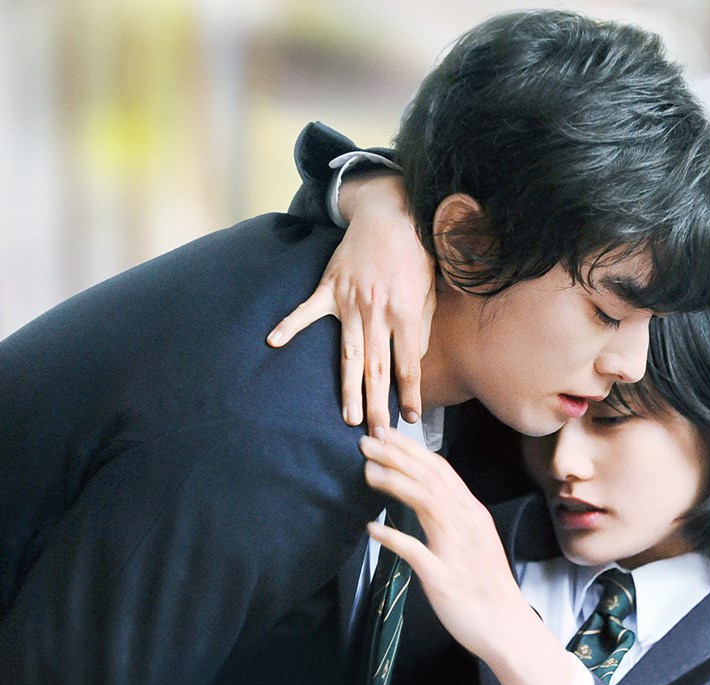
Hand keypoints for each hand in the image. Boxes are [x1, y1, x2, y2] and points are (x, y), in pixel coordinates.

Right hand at [267, 172, 434, 435]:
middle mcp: (377, 312)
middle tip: (377, 436)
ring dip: (348, 388)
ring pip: (348, 353)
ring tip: (349, 417)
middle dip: (378, 404)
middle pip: (377, 368)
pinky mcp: (329, 288)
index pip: (408, 365)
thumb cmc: (415, 255)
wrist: (390, 214)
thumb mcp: (428, 290)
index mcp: (405, 313)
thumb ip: (420, 327)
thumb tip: (412, 362)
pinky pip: (307, 311)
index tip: (408, 418)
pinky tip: (272, 341)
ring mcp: (350, 301)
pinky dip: (289, 324)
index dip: (409, 394)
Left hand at [360, 428, 576, 684]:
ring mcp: (456, 549)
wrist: (507, 628)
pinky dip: (392, 538)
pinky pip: (415, 551)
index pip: (441, 470)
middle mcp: (467, 524)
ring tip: (367, 471)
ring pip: (425, 502)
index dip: (412, 450)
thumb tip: (428, 496)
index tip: (387, 435)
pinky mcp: (443, 578)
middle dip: (397, 456)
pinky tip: (372, 528)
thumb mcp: (475, 540)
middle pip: (430, 479)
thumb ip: (454, 517)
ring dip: (394, 483)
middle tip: (367, 441)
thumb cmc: (487, 586)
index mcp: (473, 514)